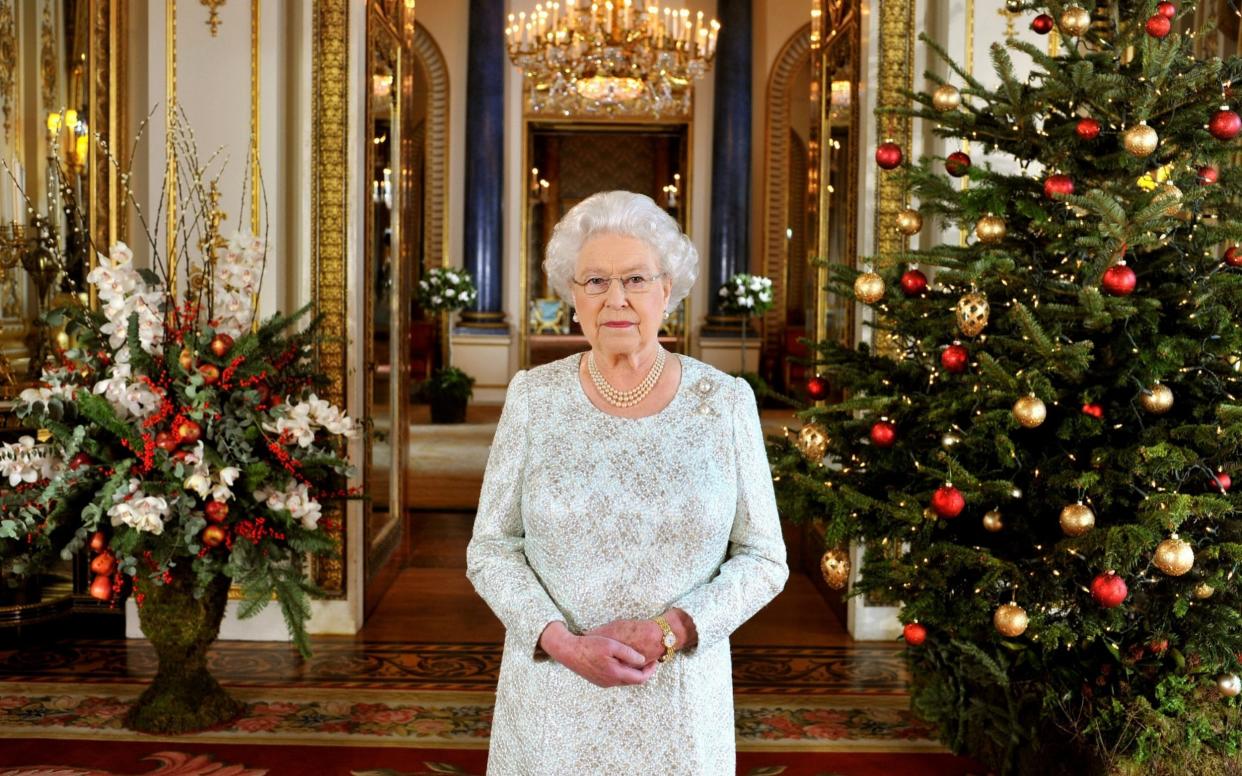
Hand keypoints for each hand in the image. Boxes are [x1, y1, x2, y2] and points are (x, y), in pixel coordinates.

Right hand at [539, 622, 657, 687]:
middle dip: (643, 672)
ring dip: (632, 672)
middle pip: (632, 681)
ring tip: (636, 659)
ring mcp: (603, 683)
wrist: (568, 651)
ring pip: (623, 680)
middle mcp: (610, 682)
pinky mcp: (597, 680)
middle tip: (649, 660)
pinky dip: (622, 672)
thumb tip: (642, 661)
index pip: (640, 678)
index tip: (655, 661)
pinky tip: (621, 661)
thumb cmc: (590, 645)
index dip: (650, 671)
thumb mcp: (612, 645)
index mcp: (616, 674)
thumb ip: (629, 653)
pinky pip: (615, 679)